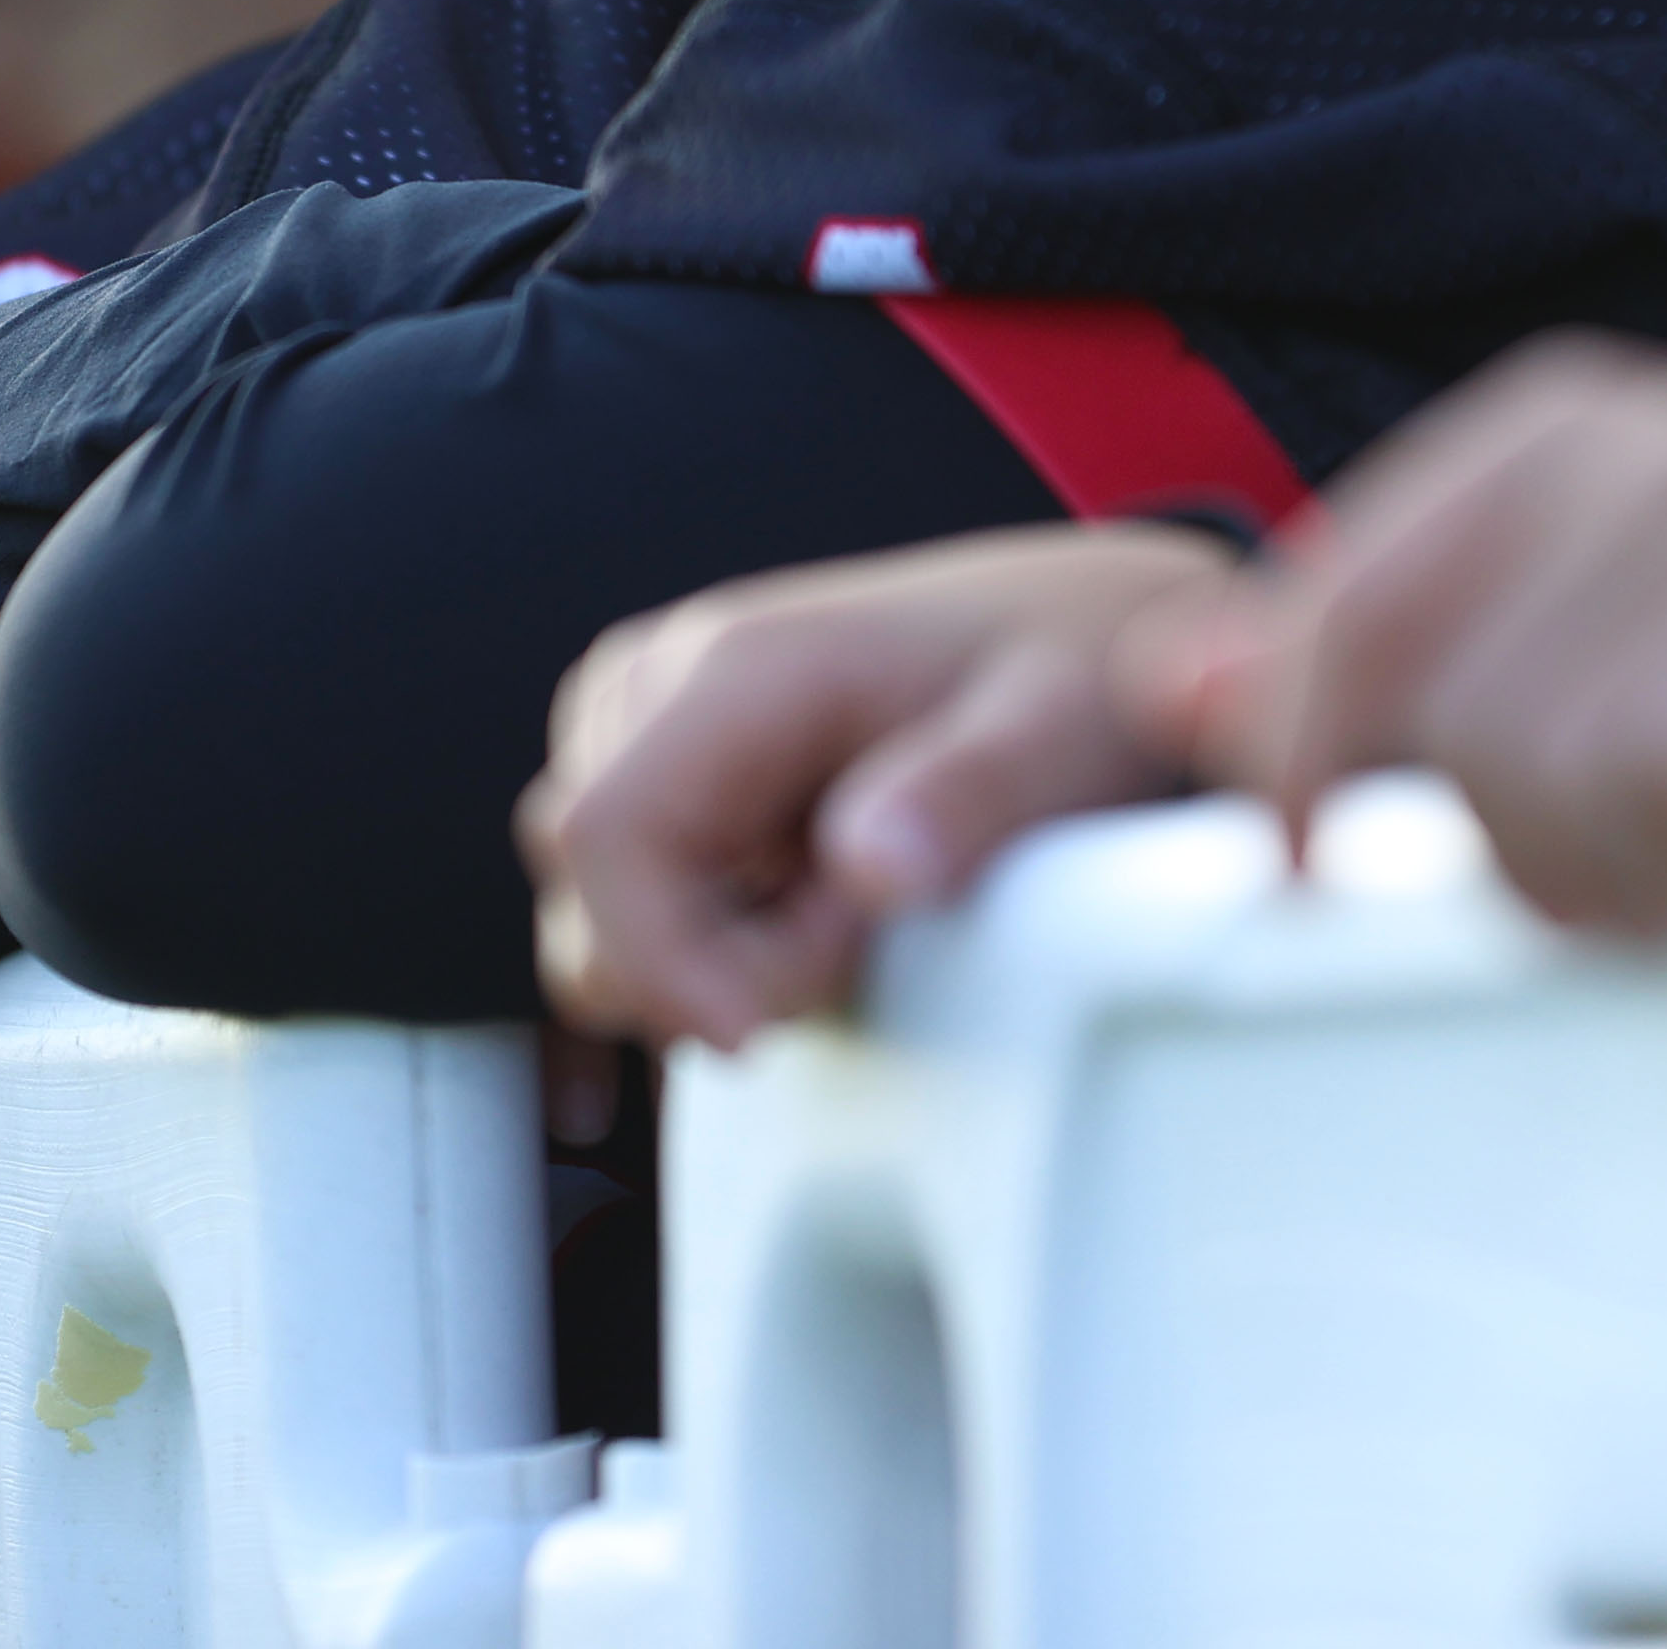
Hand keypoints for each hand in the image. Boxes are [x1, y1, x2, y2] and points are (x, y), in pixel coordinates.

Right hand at [524, 522, 1229, 1046]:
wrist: (1077, 634)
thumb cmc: (1067, 679)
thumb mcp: (1057, 737)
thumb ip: (965, 797)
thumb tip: (871, 867)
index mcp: (737, 666)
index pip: (607, 838)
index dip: (661, 962)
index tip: (761, 1032)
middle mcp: (658, 683)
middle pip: (589, 896)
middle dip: (712, 967)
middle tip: (863, 931)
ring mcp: (642, 729)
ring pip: (593, 915)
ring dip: (711, 958)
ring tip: (848, 911)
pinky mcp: (652, 778)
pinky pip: (613, 906)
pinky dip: (686, 957)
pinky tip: (777, 950)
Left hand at [1140, 336, 1666, 936]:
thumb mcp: (1591, 635)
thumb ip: (1380, 658)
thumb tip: (1169, 690)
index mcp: (1551, 432)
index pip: (1335, 622)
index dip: (1322, 775)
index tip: (1355, 872)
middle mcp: (1642, 439)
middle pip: (1427, 723)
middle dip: (1501, 848)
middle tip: (1626, 874)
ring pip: (1539, 773)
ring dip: (1618, 882)